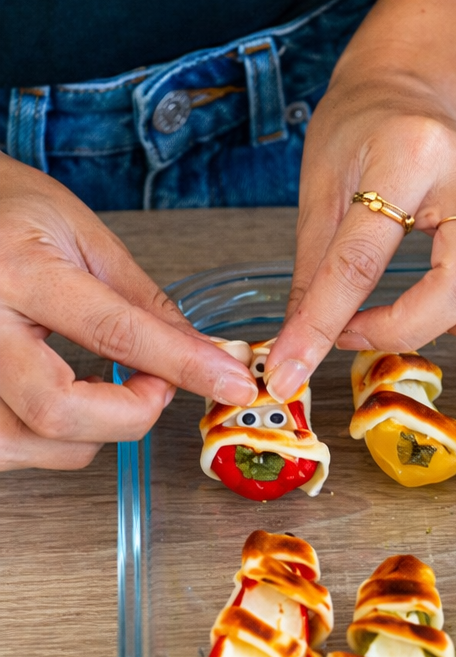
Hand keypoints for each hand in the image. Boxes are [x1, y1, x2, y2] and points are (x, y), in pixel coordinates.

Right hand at [0, 155, 258, 470]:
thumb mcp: (86, 238)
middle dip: (130, 415)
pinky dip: (48, 440)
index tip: (231, 381)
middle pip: (57, 411)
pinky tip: (69, 403)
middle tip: (157, 384)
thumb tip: (206, 353)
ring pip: (24, 444)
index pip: (115, 334)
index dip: (184, 366)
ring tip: (108, 389)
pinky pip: (3, 447)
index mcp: (18, 272)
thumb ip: (145, 304)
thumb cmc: (8, 209)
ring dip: (88, 434)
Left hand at [261, 77, 455, 402]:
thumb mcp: (320, 191)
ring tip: (430, 314)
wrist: (405, 89)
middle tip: (364, 332)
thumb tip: (297, 352)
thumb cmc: (359, 134)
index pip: (363, 261)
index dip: (324, 324)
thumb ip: (315, 274)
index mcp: (407, 156)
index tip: (293, 369)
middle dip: (411, 330)